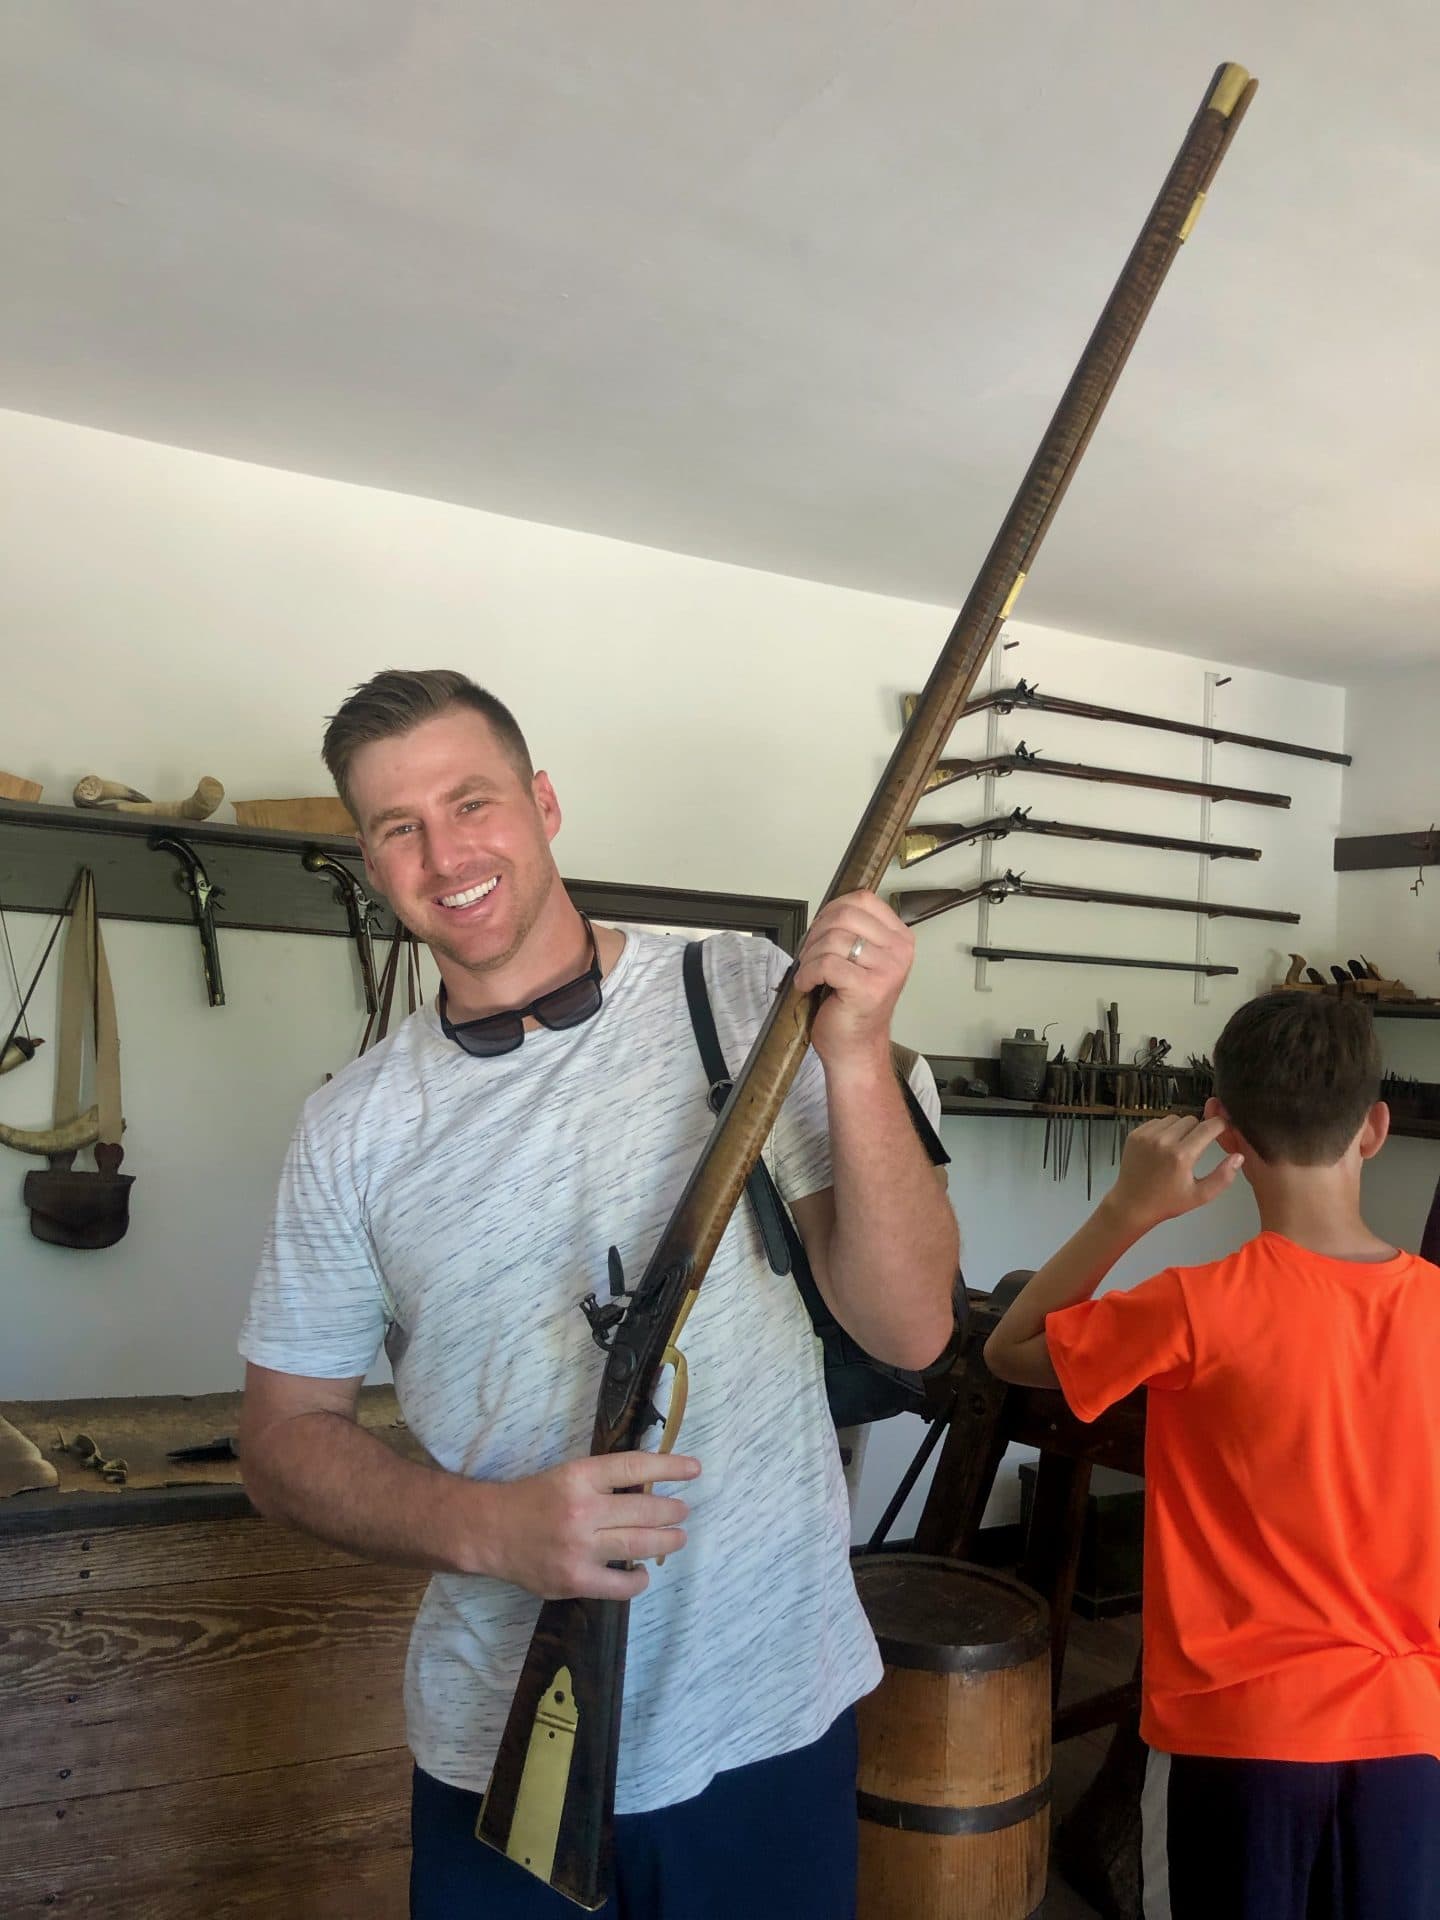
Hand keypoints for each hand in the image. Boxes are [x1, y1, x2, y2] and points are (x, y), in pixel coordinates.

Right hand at [480, 1451, 699, 1600]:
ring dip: (666, 1541)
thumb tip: (651, 1486)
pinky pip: (620, 1584)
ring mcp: (579, 1548)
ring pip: (639, 1545)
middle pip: (645, 1510)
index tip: (694, 1470)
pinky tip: (642, 1573)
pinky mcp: (574, 1579)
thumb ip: (604, 1481)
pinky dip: (637, 1579)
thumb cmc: (534, 1499)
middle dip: (673, 1511)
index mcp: (580, 1476)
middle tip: (684, 1512)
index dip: (670, 1467)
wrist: (491, 1532)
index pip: (635, 1467)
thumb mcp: (568, 1475)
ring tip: (677, 1537)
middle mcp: (582, 1509)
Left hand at [794, 891, 913, 1069]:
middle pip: (845, 915)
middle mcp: (899, 951)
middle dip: (816, 933)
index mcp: (900, 938)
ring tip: (809, 974)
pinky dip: (808, 973)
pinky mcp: (869, 988)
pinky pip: (826, 964)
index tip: (820, 932)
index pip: (863, 899)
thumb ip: (852, 931)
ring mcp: (887, 969)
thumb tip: (825, 912)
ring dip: (809, 956)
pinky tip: (808, 985)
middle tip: (809, 955)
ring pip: (833, 939)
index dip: (832, 910)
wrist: (855, 1048)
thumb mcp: (860, 959)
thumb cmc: (853, 1005)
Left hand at [1106, 1114, 1242, 1231]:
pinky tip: (1163, 1146)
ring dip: (1181, 1128)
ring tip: (1179, 1147)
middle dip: (1199, 1130)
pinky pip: (1157, 1121)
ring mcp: (1146, 1135)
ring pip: (1174, 1118)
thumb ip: (1223, 1177)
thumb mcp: (1200, 1196)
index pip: (1209, 1126)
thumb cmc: (1167, 1202)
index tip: (1224, 1128)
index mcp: (1181, 1155)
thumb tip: (1239, 1156)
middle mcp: (1163, 1140)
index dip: (1220, 1125)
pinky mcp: (1135, 1134)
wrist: (1131, 1205)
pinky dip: (1164, 1129)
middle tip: (1196, 1147)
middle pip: (1192, 1120)